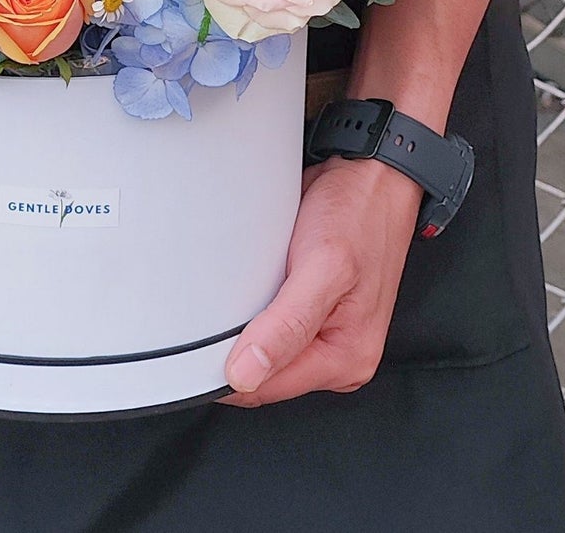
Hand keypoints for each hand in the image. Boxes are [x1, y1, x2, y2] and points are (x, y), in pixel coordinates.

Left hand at [220, 156, 421, 406]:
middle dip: (233, 350)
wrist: (372, 175)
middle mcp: (337, 354)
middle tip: (211, 310)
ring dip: (240, 327)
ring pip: (262, 348)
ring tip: (231, 294)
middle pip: (262, 373)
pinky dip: (251, 308)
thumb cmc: (359, 214)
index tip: (192, 348)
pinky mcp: (311, 310)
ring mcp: (324, 333)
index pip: (264, 389)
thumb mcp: (325, 267)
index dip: (223, 373)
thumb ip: (287, 326)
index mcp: (345, 358)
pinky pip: (268, 323)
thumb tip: (245, 376)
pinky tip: (245, 287)